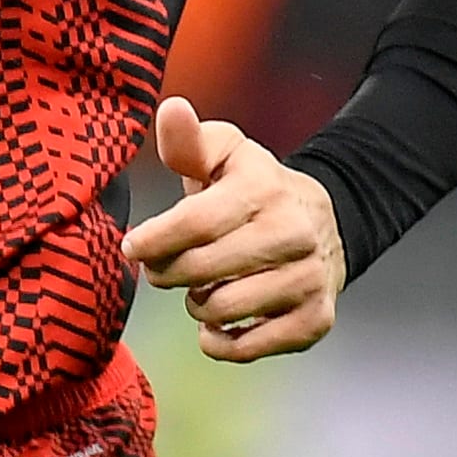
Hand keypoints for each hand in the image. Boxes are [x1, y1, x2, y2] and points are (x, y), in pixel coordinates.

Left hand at [120, 95, 344, 362]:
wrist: (324, 222)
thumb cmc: (254, 188)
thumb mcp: (224, 154)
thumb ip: (188, 140)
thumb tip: (170, 109)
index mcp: (263, 189)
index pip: (194, 223)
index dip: (154, 240)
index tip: (131, 247)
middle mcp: (292, 233)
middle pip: (201, 270)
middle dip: (167, 272)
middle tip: (162, 267)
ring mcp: (308, 279)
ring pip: (222, 310)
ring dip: (196, 303)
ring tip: (199, 286)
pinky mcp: (315, 320)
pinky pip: (249, 348)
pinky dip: (220, 340)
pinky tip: (216, 321)